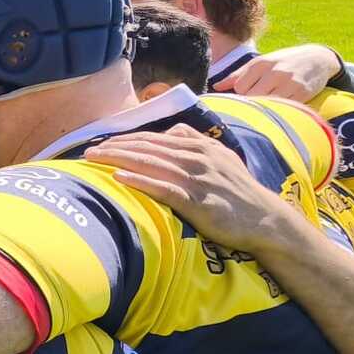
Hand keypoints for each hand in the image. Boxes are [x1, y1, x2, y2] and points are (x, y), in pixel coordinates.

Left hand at [85, 124, 298, 254]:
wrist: (266, 219)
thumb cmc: (238, 190)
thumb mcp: (221, 157)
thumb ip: (195, 142)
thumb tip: (170, 134)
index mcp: (199, 147)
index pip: (154, 139)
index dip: (125, 139)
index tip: (101, 142)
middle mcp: (196, 158)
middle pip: (147, 148)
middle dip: (115, 148)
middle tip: (88, 151)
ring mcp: (197, 179)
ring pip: (151, 164)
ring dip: (120, 160)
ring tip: (95, 159)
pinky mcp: (198, 202)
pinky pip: (164, 189)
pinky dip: (141, 182)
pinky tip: (120, 179)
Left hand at [214, 44, 340, 100]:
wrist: (318, 58)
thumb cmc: (283, 61)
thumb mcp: (261, 62)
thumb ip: (238, 75)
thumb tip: (216, 87)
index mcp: (261, 64)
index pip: (240, 88)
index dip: (241, 94)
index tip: (247, 94)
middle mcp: (275, 72)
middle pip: (252, 97)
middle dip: (252, 102)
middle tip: (257, 101)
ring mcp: (290, 83)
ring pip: (268, 103)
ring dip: (265, 107)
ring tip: (269, 104)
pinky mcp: (303, 93)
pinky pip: (284, 107)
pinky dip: (280, 109)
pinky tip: (281, 106)